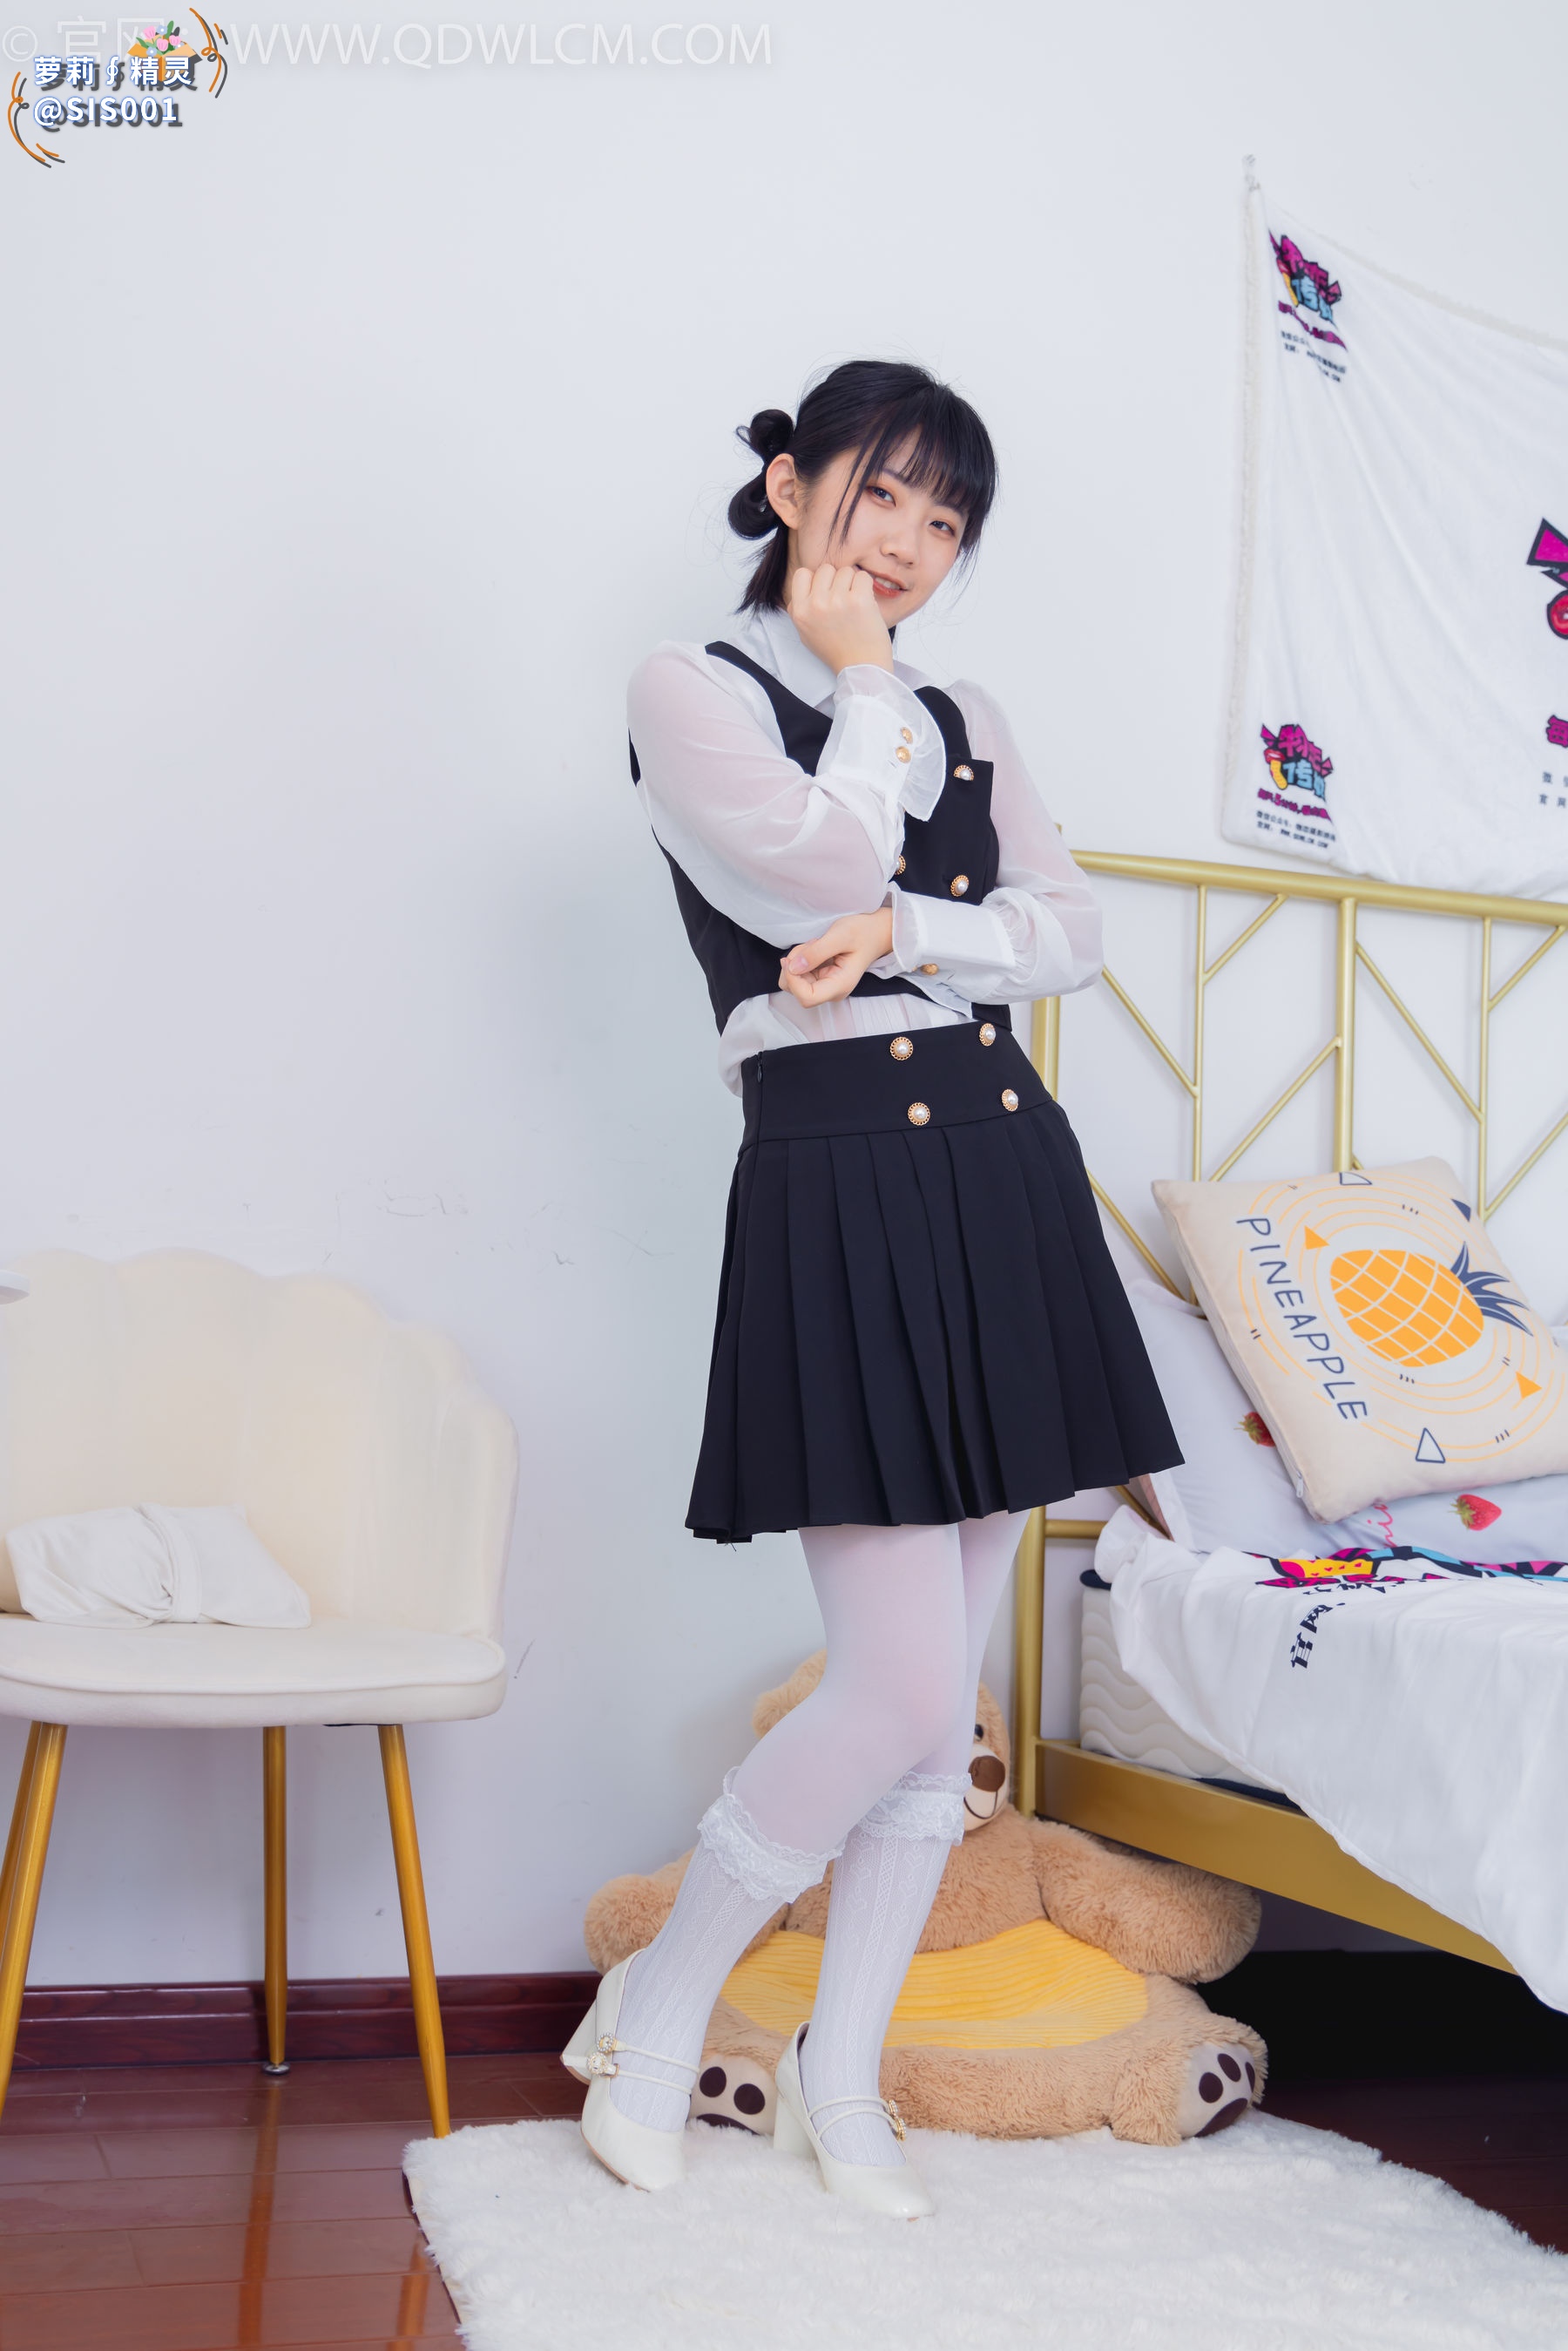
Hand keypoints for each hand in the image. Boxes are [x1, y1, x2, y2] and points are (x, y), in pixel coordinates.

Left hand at [779, 908, 894, 1006]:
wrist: (874, 932)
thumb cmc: (862, 932)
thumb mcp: (840, 935)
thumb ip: (816, 952)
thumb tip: (792, 968)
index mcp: (840, 985)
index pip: (807, 998)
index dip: (793, 980)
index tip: (792, 958)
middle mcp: (832, 991)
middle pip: (796, 991)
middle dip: (793, 967)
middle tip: (810, 944)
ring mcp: (825, 986)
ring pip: (794, 982)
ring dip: (795, 961)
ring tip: (814, 944)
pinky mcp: (820, 979)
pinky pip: (799, 974)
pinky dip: (799, 959)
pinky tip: (814, 947)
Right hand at [787, 563, 894, 675]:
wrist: (860, 667)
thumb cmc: (835, 651)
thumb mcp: (805, 633)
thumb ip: (800, 609)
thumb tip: (805, 588)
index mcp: (800, 611)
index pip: (802, 574)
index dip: (815, 581)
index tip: (825, 593)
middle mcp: (815, 604)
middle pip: (825, 569)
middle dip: (835, 581)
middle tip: (843, 600)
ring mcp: (837, 601)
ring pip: (845, 571)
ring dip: (852, 584)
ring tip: (854, 604)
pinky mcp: (858, 600)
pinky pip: (862, 576)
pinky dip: (866, 587)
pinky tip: (865, 603)